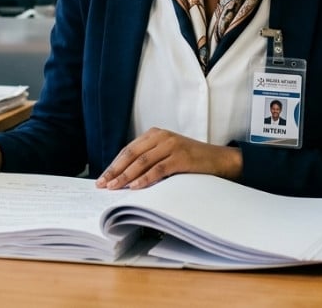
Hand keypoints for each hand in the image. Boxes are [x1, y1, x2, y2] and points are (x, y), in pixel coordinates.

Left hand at [94, 127, 241, 189]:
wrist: (219, 159)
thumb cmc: (191, 160)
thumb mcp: (167, 154)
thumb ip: (149, 159)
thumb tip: (124, 177)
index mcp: (154, 134)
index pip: (128, 150)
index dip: (114, 165)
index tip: (102, 178)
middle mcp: (161, 136)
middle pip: (131, 154)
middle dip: (115, 171)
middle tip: (103, 184)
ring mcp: (171, 145)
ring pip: (142, 162)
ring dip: (126, 176)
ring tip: (114, 188)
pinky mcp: (181, 157)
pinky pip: (158, 169)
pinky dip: (145, 178)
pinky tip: (135, 187)